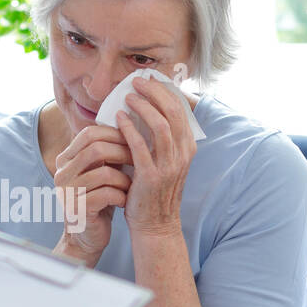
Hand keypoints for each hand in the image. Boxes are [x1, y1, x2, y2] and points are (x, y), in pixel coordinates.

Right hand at [51, 124, 131, 266]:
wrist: (89, 236)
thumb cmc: (100, 199)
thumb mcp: (103, 170)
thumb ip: (109, 150)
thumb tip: (133, 122)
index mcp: (65, 159)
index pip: (89, 134)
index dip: (115, 133)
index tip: (135, 140)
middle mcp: (61, 173)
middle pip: (95, 149)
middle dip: (123, 152)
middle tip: (140, 160)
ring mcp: (66, 192)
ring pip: (103, 172)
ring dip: (124, 178)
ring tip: (132, 185)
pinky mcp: (77, 210)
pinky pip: (106, 194)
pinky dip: (121, 195)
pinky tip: (124, 201)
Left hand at [115, 76, 195, 238]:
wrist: (155, 226)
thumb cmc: (155, 192)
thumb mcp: (166, 162)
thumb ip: (161, 139)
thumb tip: (147, 110)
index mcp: (188, 147)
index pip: (180, 109)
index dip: (164, 91)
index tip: (149, 80)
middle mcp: (183, 154)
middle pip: (172, 111)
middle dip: (154, 92)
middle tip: (136, 83)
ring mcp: (169, 165)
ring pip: (160, 124)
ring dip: (142, 107)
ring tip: (127, 98)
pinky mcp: (151, 175)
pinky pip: (140, 145)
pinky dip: (129, 128)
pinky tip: (118, 119)